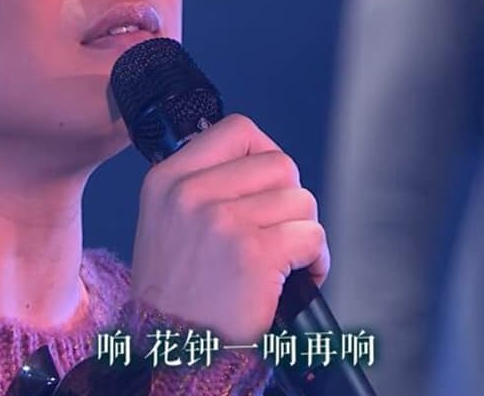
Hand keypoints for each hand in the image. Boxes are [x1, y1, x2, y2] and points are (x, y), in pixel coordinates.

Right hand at [129, 113, 329, 344]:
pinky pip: (312, 237)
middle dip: (290, 201)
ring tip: (286, 262)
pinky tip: (297, 279)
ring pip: (301, 200)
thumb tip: (261, 162)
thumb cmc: (177, 297)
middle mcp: (190, 194)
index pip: (238, 130)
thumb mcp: (167, 224)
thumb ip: (203, 186)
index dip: (265, 155)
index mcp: (166, 180)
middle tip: (279, 233)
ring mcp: (221, 222)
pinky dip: (317, 261)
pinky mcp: (253, 254)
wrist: (172, 353)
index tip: (267, 187)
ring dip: (304, 233)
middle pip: (279, 164)